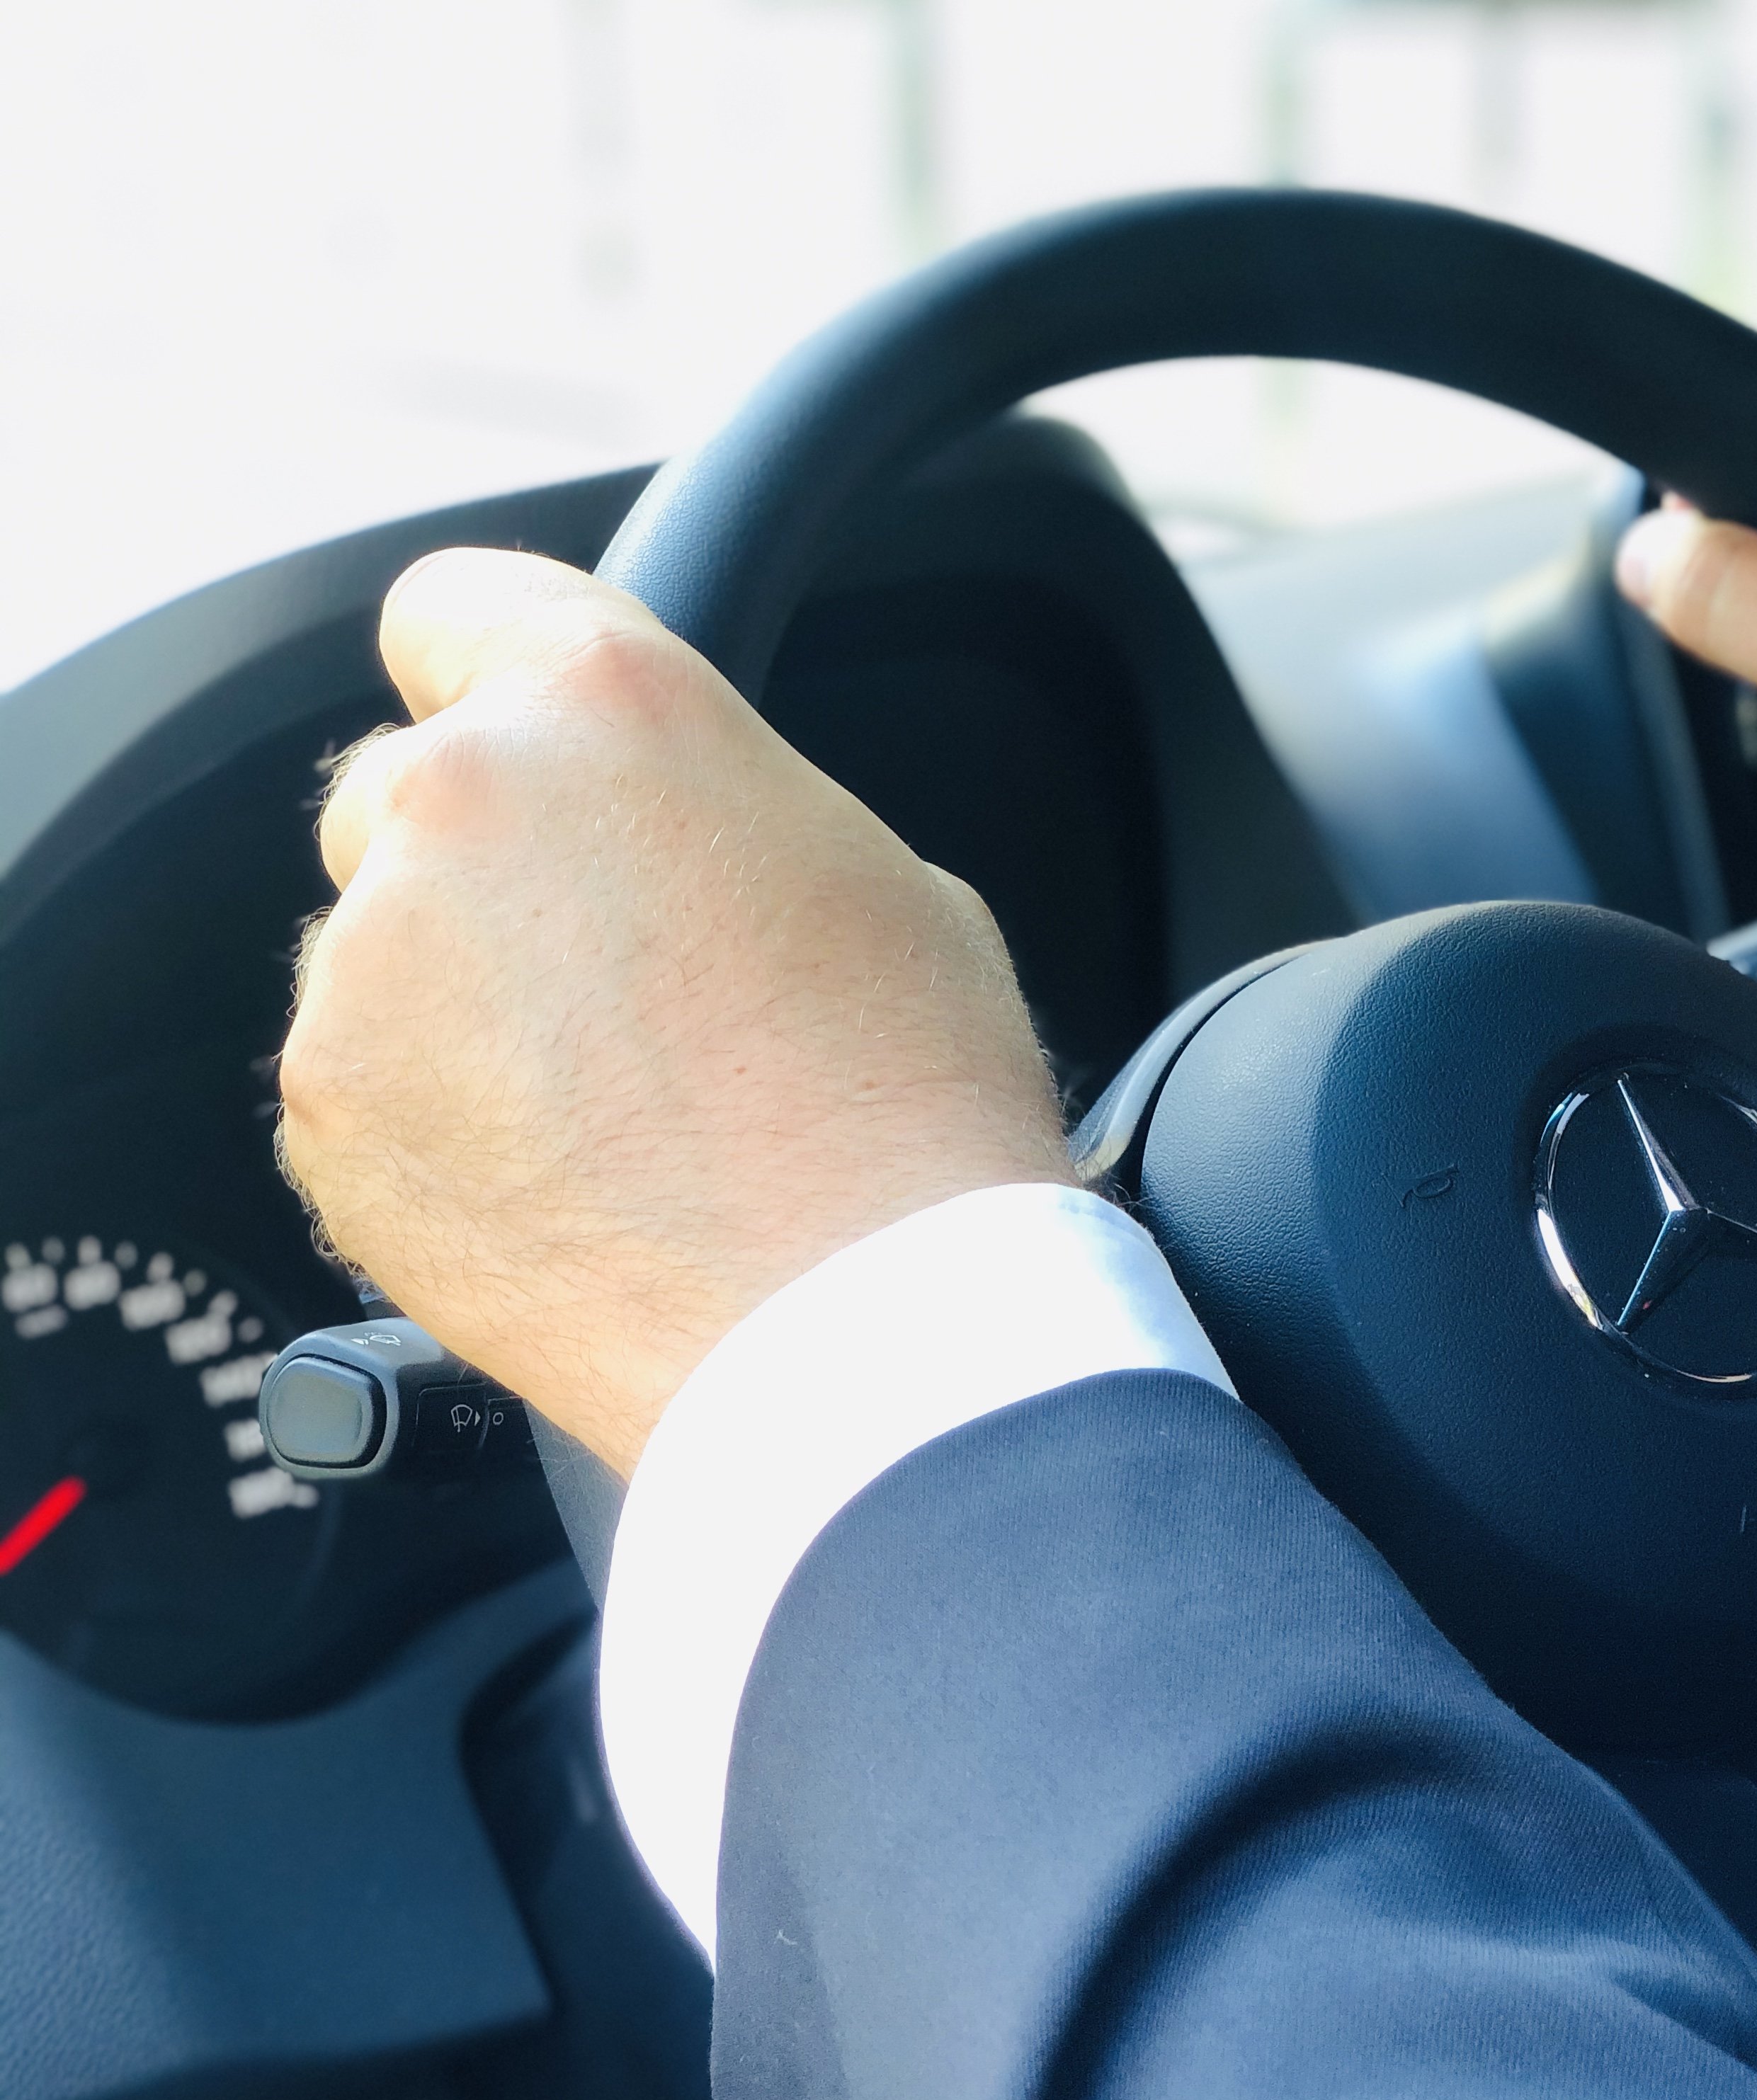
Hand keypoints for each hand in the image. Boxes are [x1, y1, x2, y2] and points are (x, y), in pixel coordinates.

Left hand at [279, 550, 1069, 1476]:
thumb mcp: (874, 879)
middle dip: (487, 867)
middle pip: (405, 789)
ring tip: (606, 1107)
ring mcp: (371, 961)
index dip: (488, 672)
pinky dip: (426, 1124)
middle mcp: (461, 798)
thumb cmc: (910, 1104)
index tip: (513, 734)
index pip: (454, 603)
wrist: (862, 1318)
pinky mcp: (326, 1111)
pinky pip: (354, 1085)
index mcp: (610, 702)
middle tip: (612, 976)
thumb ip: (723, 814)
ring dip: (455, 1002)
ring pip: (376, 948)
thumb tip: (673, 848)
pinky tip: (561, 1181)